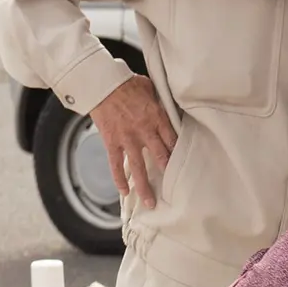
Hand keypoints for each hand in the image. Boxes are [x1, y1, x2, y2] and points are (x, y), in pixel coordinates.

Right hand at [88, 75, 175, 210]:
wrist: (101, 83)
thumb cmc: (126, 83)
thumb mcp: (151, 89)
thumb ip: (161, 103)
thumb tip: (171, 110)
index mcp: (157, 118)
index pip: (173, 141)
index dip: (180, 155)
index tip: (186, 167)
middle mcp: (145, 131)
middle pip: (161, 157)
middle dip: (169, 174)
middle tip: (176, 191)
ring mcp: (128, 138)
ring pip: (139, 167)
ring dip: (145, 187)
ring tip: (151, 203)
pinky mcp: (112, 141)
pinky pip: (116, 164)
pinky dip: (119, 179)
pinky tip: (124, 191)